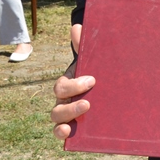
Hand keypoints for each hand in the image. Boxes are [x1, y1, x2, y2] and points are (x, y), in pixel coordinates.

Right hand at [52, 24, 91, 139]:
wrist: (102, 85)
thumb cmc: (93, 71)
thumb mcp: (90, 60)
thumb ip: (83, 45)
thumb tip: (76, 26)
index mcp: (66, 84)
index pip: (62, 86)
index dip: (74, 85)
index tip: (92, 80)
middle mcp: (62, 100)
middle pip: (57, 106)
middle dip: (71, 105)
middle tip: (89, 102)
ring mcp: (66, 114)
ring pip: (57, 118)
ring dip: (67, 117)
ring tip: (84, 113)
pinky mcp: (72, 125)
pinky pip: (60, 132)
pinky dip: (61, 133)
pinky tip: (69, 133)